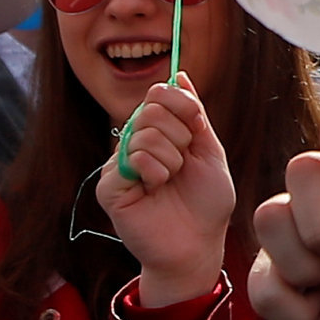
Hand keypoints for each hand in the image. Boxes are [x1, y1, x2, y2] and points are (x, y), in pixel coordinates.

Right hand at [92, 79, 234, 306]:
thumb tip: (180, 74)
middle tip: (182, 164)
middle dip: (180, 135)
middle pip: (151, 108)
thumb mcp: (209, 152)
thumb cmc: (206, 204)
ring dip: (171, 158)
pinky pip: (132, 158)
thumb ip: (194, 115)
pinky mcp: (109, 186)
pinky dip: (155, 171)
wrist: (198, 246)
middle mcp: (134, 144)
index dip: (181, 102)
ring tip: (170, 181)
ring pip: (144, 133)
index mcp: (158, 133)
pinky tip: (156, 188)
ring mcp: (119, 164)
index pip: (158, 93)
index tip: (196, 124)